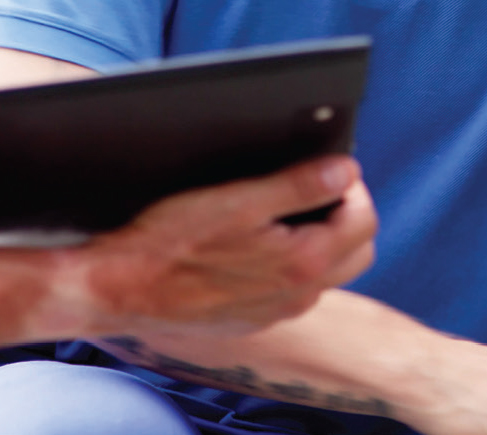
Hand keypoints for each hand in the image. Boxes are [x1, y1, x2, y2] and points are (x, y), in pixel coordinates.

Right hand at [69, 156, 377, 336]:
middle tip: (316, 187)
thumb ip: (300, 185)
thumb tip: (346, 170)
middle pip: (357, 251)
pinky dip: (292, 262)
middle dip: (347, 215)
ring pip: (327, 273)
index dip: (353, 185)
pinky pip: (293, 289)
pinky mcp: (253, 319)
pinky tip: (256, 242)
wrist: (122, 289)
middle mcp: (298, 296)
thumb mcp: (239, 199)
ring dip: (321, 239)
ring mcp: (277, 312)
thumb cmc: (172, 241)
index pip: (364, 220)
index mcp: (304, 263)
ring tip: (283, 211)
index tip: (330, 166)